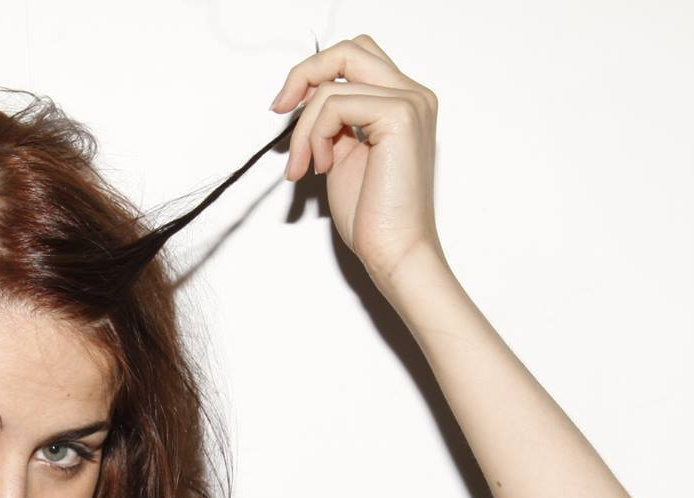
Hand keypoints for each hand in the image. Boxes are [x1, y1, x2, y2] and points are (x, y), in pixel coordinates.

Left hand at [270, 35, 443, 289]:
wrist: (394, 251)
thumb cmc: (373, 215)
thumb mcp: (345, 153)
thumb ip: (334, 120)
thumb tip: (303, 96)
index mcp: (405, 101)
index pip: (355, 58)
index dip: (314, 74)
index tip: (285, 106)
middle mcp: (413, 95)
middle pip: (348, 51)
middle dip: (304, 76)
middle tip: (280, 109)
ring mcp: (409, 102)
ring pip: (331, 85)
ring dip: (304, 129)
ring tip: (306, 165)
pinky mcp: (399, 115)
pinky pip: (334, 105)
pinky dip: (315, 137)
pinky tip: (322, 167)